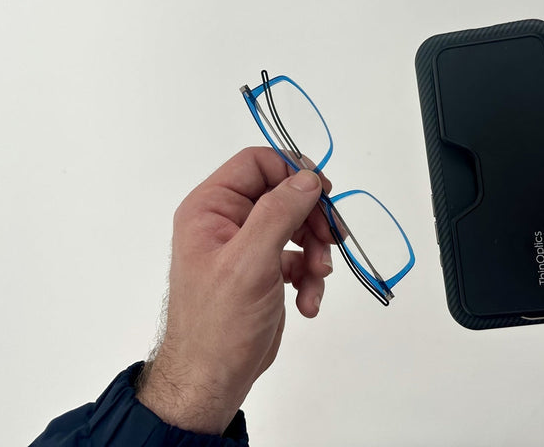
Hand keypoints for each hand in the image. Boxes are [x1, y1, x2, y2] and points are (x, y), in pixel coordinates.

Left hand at [136, 148, 334, 434]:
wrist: (211, 381)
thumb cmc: (218, 323)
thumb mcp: (250, 262)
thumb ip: (280, 212)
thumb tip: (309, 178)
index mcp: (211, 208)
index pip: (257, 164)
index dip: (293, 171)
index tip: (323, 193)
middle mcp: (227, 221)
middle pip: (285, 195)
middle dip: (312, 220)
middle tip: (332, 240)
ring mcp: (247, 248)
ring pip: (297, 226)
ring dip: (316, 252)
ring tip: (318, 280)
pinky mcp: (264, 272)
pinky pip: (298, 258)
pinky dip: (310, 277)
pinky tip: (307, 303)